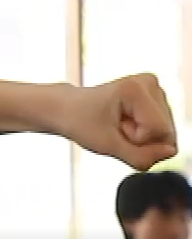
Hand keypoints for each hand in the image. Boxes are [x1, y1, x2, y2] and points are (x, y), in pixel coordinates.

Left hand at [60, 74, 177, 169]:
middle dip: (141, 139)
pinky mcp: (154, 95)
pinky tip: (126, 122)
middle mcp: (149, 82)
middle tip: (115, 127)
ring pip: (166, 132)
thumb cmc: (81, 123)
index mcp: (135, 88)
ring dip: (142, 137)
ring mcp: (153, 87)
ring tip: (118, 124)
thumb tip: (171, 151)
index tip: (114, 127)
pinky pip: (162, 128)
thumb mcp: (108, 146)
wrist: (67, 108)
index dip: (137, 139)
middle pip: (166, 131)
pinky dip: (144, 133)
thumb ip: (143, 156)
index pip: (160, 130)